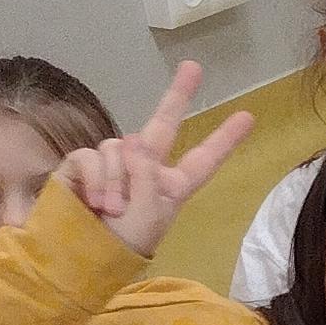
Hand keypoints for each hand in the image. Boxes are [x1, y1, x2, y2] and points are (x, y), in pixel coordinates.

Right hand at [59, 59, 254, 256]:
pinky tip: (95, 202)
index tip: (247, 117)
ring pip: (121, 146)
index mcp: (170, 187)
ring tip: (112, 210)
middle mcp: (144, 170)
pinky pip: (94, 156)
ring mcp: (114, 165)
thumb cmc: (122, 244)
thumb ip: (147, 175)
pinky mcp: (83, 164)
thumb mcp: (149, 214)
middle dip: (177, 95)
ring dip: (118, 180)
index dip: (223, 139)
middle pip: (163, 125)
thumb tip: (132, 142)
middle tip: (193, 66)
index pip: (202, 159)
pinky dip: (98, 178)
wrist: (78, 257)